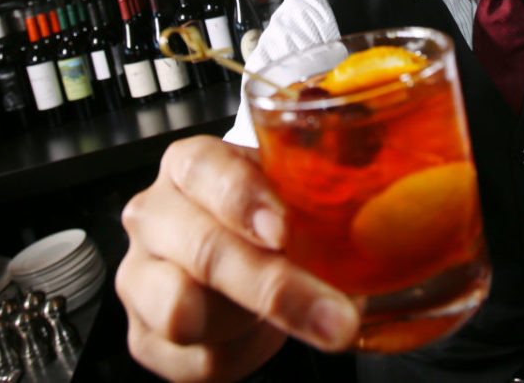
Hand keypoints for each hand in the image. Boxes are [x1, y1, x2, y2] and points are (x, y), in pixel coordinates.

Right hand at [116, 135, 359, 381]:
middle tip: (336, 317)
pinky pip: (196, 359)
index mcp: (190, 165)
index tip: (285, 230)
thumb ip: (321, 198)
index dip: (244, 200)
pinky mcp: (142, 333)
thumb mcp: (291, 192)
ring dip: (255, 322)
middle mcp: (153, 214)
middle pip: (203, 251)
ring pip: (185, 311)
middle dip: (276, 288)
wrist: (236, 252)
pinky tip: (258, 330)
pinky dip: (242, 353)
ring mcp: (139, 275)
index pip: (204, 170)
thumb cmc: (267, 215)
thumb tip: (384, 226)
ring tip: (292, 315)